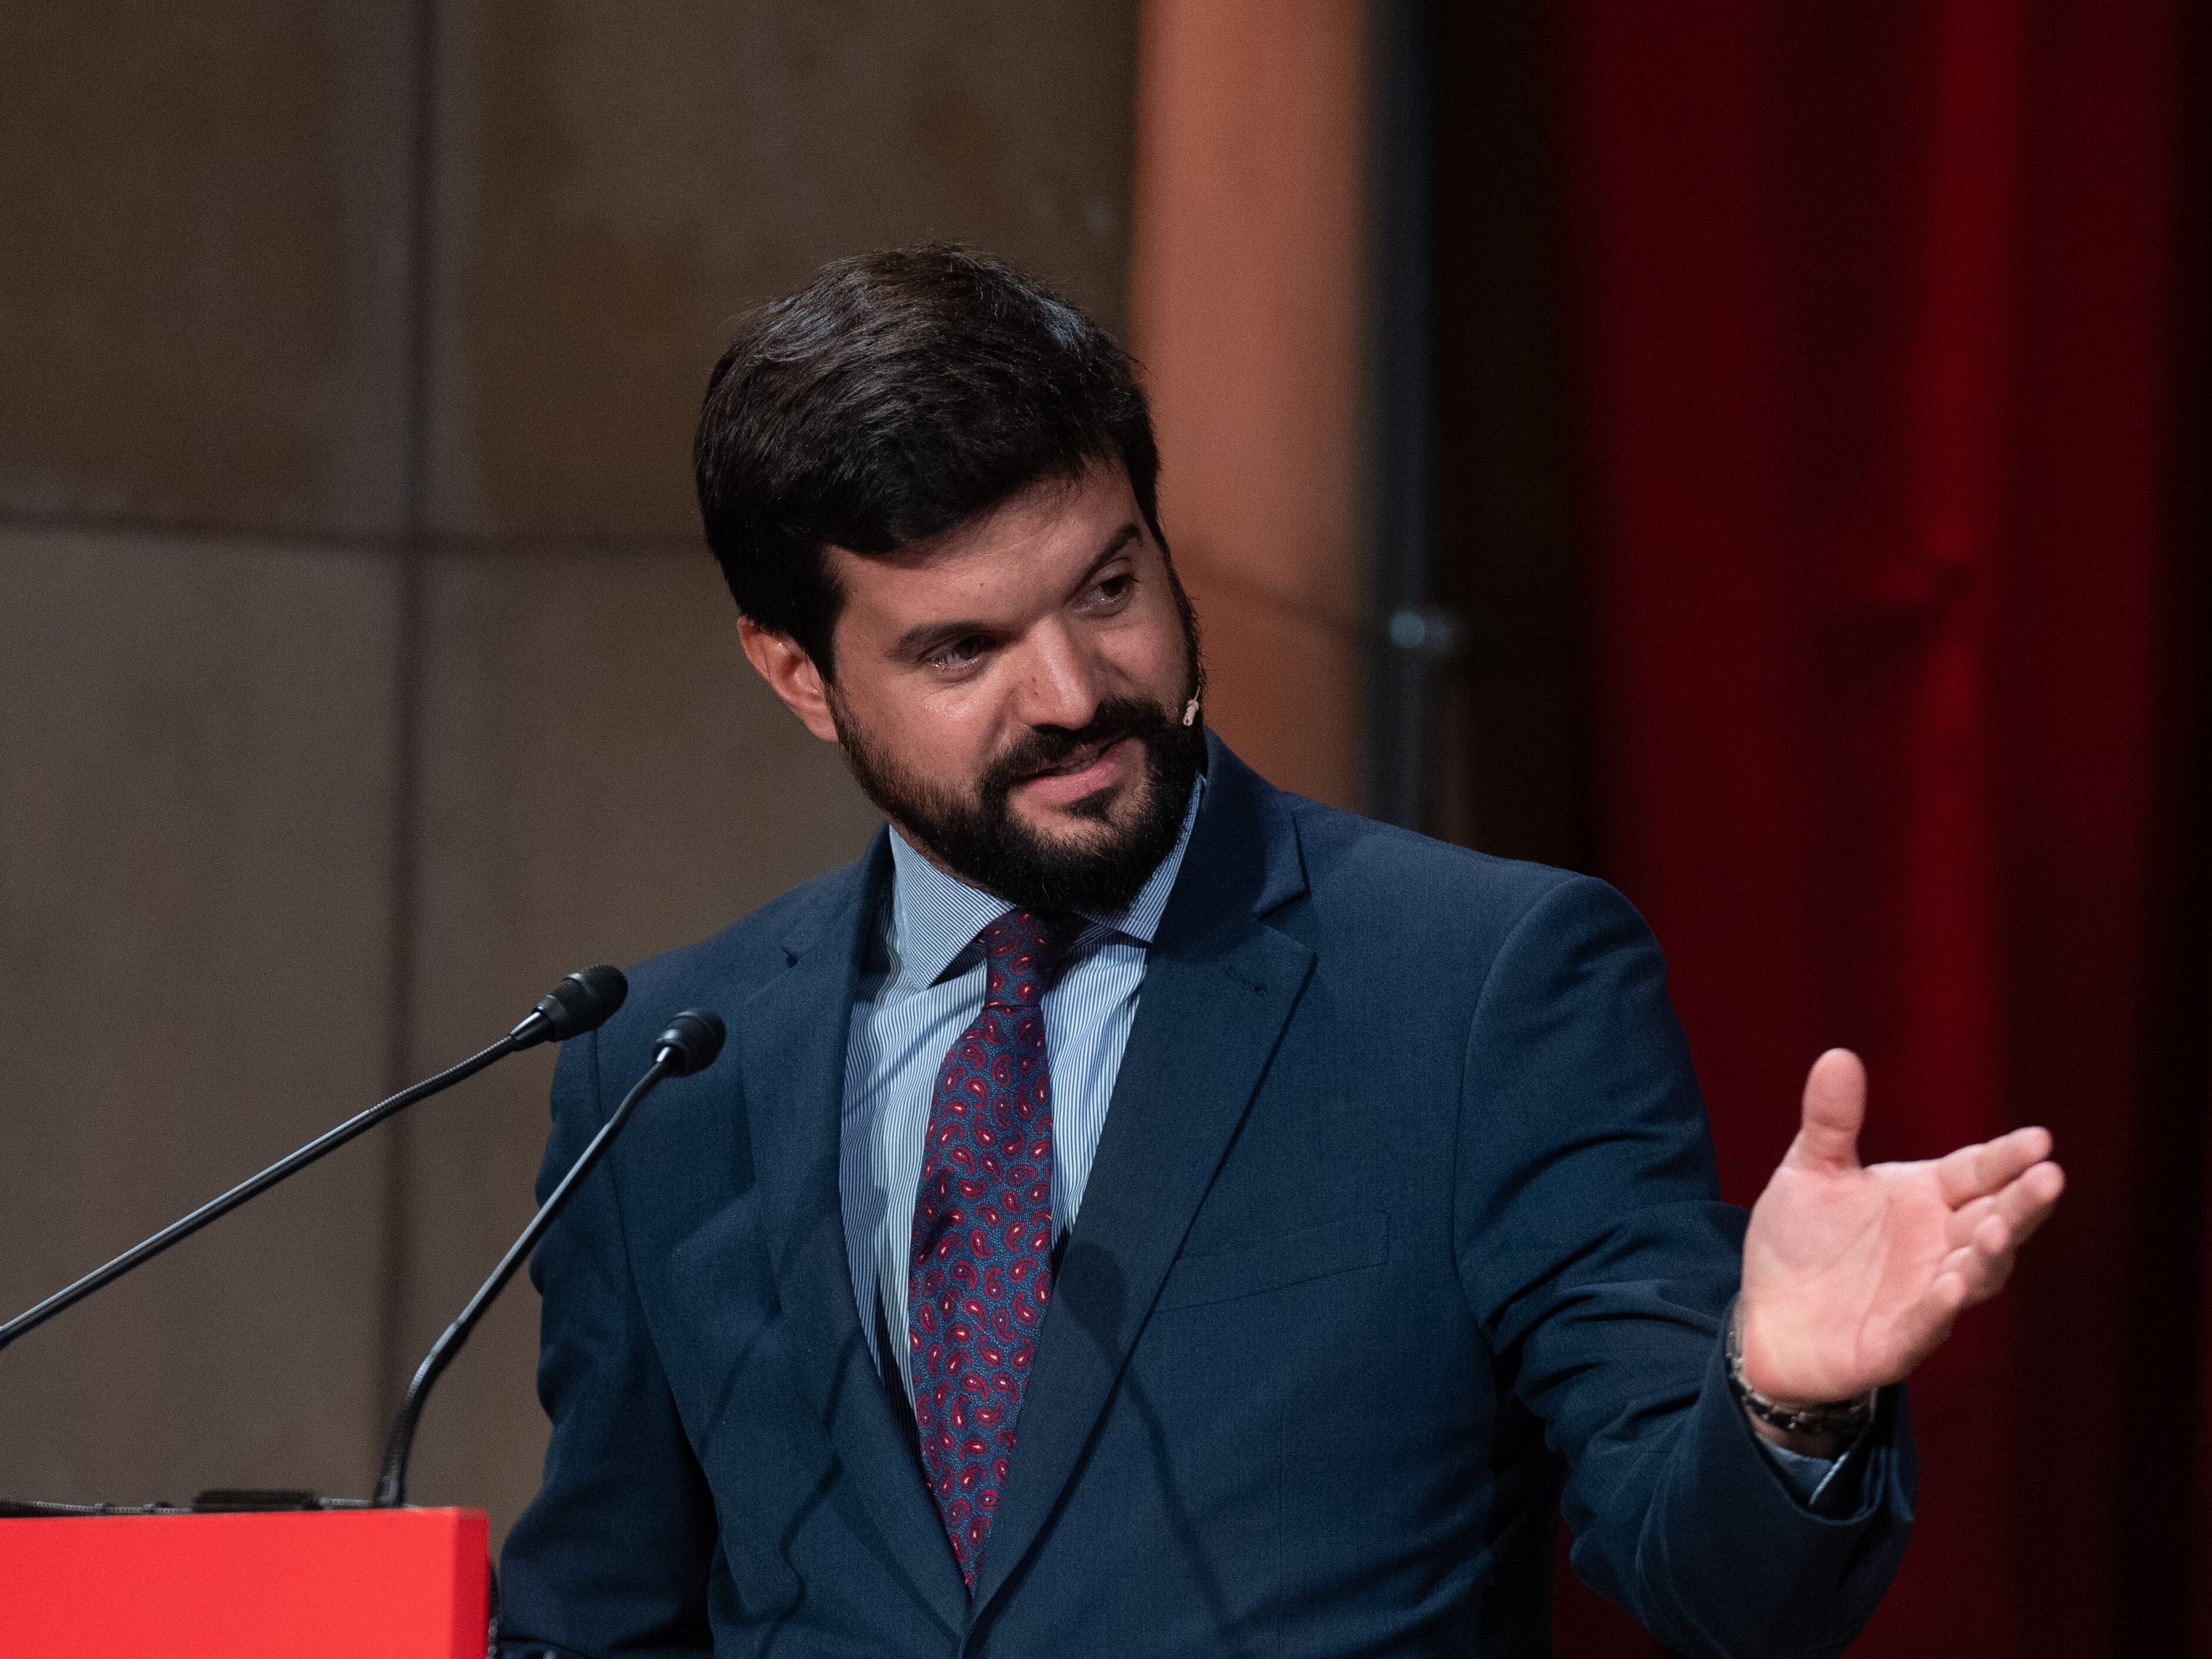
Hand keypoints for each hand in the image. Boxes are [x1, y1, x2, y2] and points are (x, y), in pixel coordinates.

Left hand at [1737, 1048, 2064, 1408]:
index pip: (1978, 1171)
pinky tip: (1949, 1287)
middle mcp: (1938, 1244)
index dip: (2008, 1157)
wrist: (1767, 1315)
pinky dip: (1938, 1308)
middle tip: (2050, 1178)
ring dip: (1988, 1255)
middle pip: (1993, 1219)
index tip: (2041, 1140)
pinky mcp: (1896, 1342)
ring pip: (1974, 1275)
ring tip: (1995, 1229)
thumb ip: (1830, 1121)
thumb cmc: (1800, 1239)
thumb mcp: (1810, 1170)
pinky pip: (1924, 1325)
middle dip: (2021, 1202)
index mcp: (1927, 1196)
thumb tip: (1838, 1056)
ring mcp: (1924, 1295)